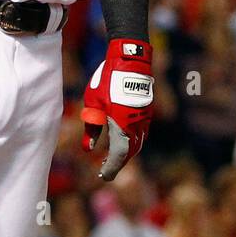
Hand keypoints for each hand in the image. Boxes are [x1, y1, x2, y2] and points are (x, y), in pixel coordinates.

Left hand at [81, 38, 153, 180]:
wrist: (130, 60)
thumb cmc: (107, 81)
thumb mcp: (93, 104)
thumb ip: (92, 128)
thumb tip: (88, 149)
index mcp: (122, 126)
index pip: (119, 156)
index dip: (111, 168)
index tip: (103, 176)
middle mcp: (136, 125)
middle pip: (130, 152)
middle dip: (118, 163)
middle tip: (105, 169)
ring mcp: (144, 118)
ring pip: (138, 143)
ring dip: (126, 153)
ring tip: (113, 157)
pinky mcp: (147, 111)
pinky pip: (141, 132)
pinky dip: (132, 141)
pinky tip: (123, 140)